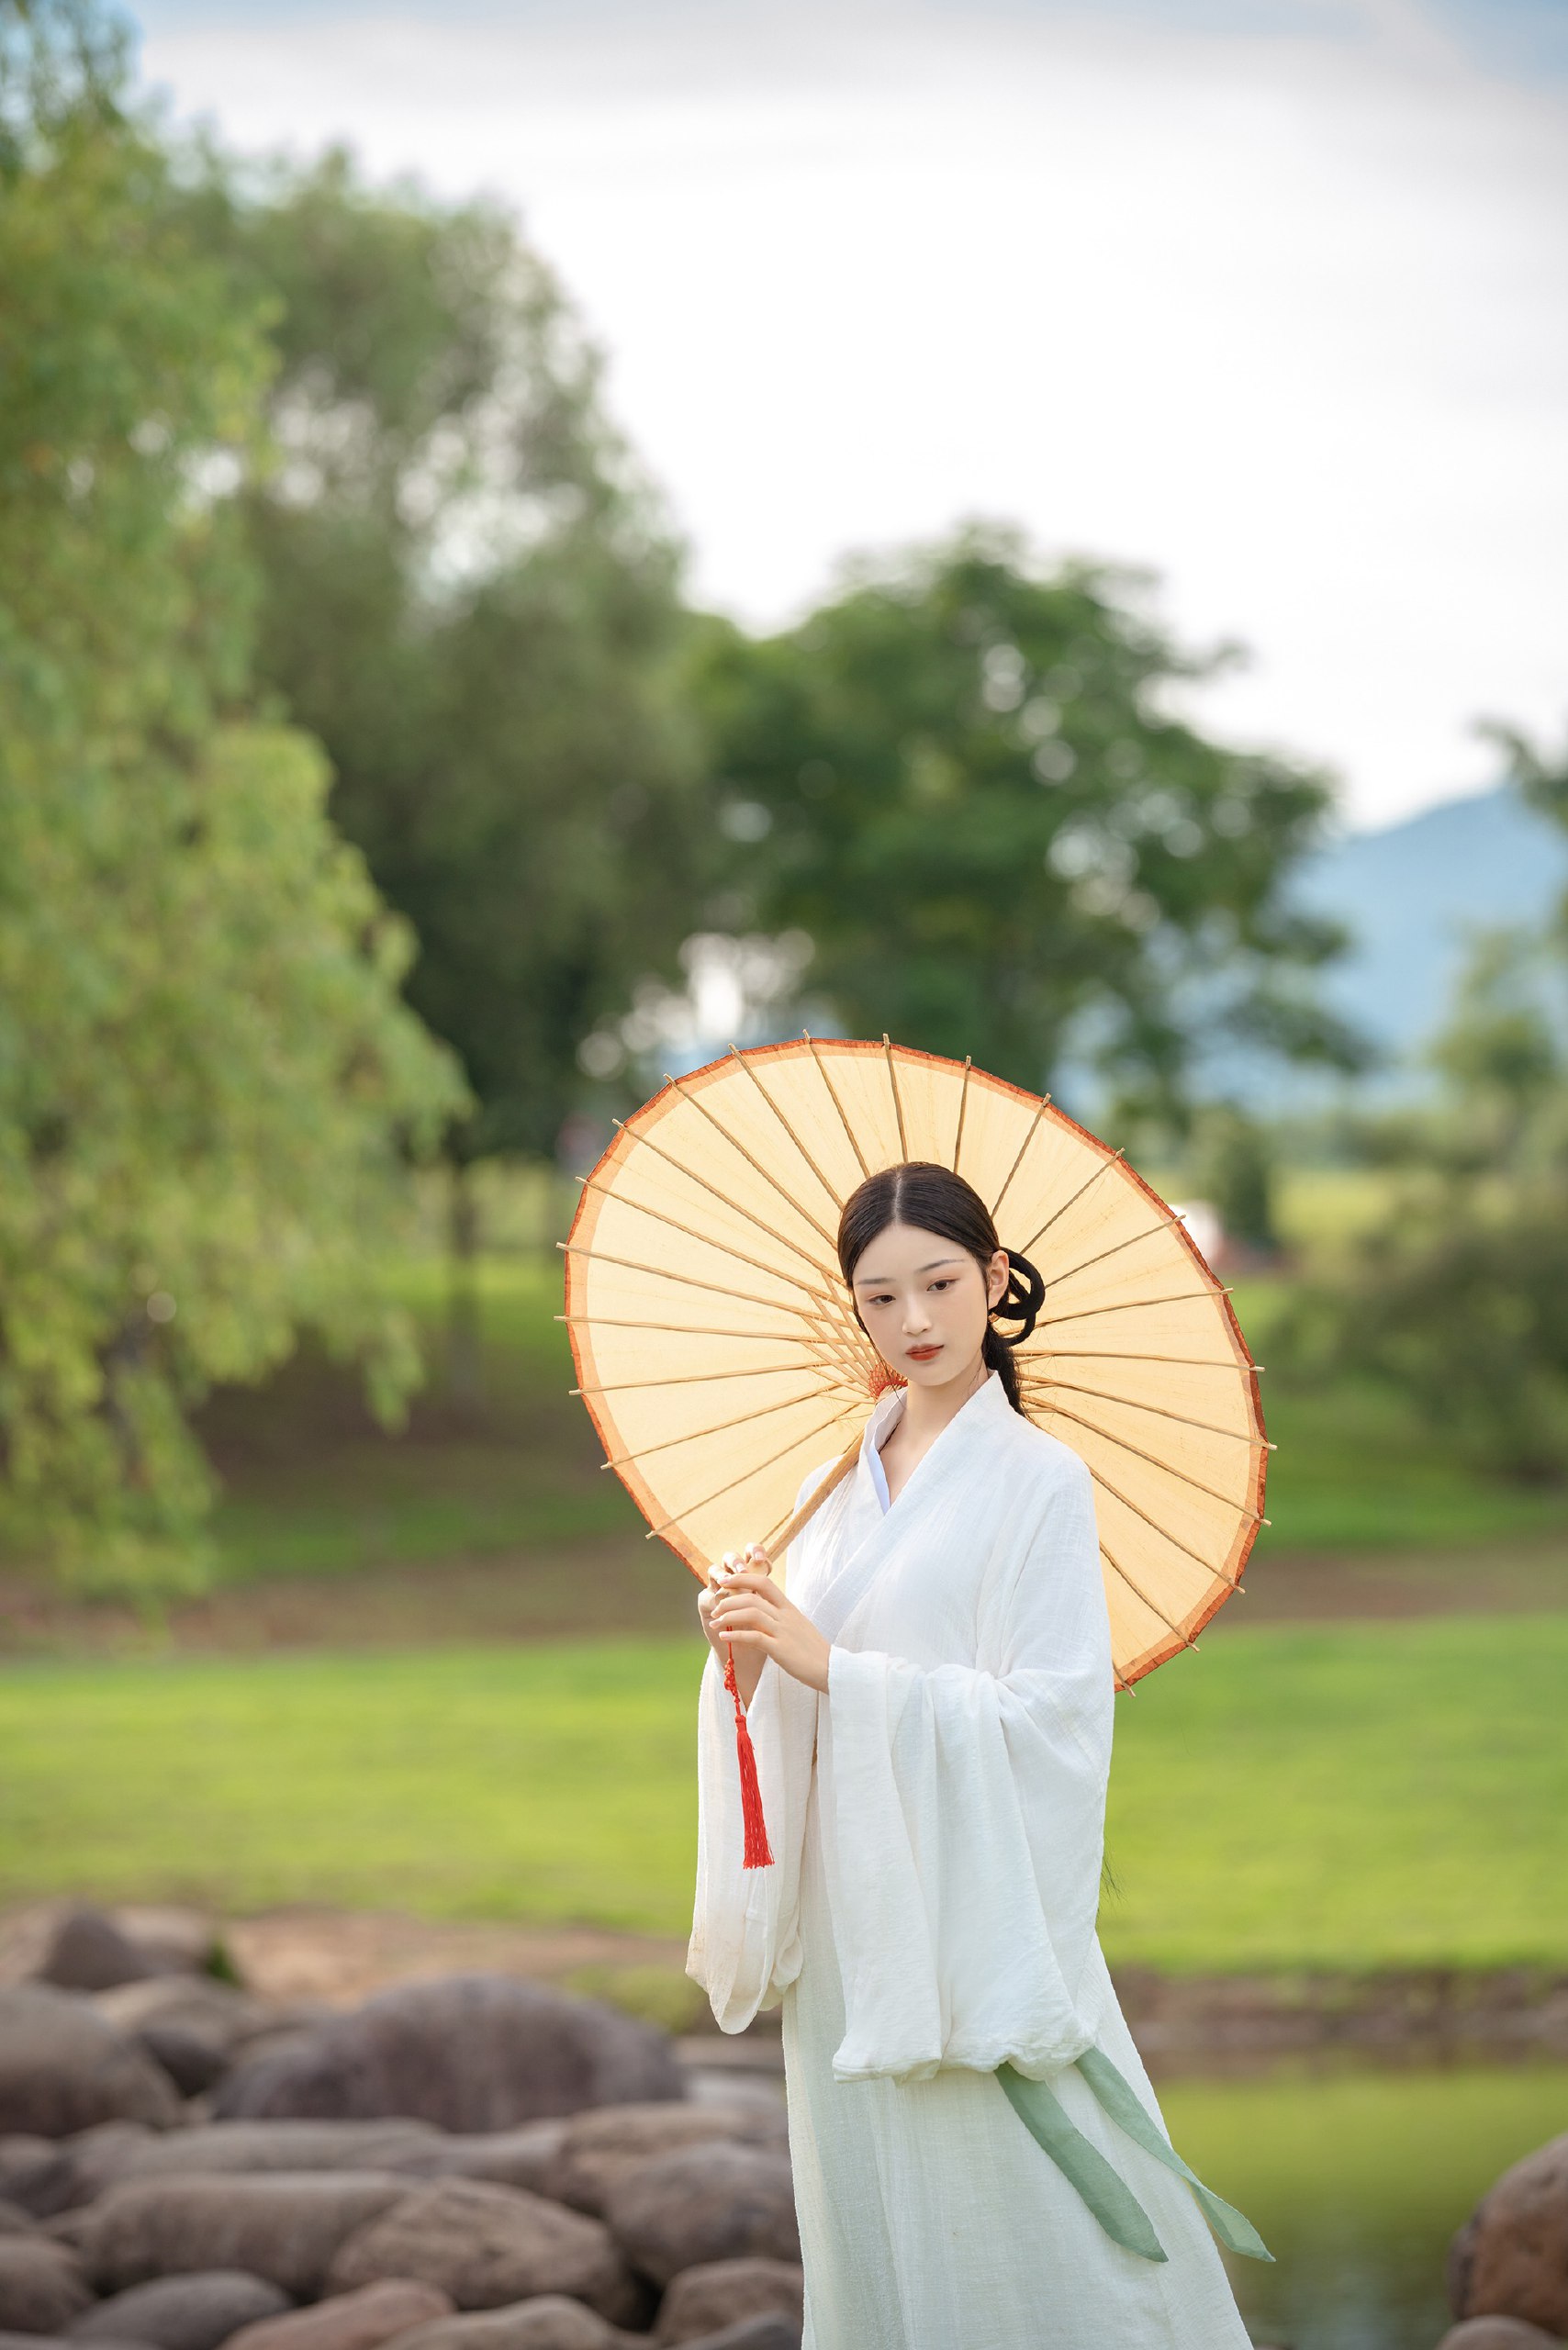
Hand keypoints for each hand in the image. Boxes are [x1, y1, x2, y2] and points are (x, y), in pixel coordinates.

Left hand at [700, 1544, 832, 1703]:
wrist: (831, 1668)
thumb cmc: (812, 1650)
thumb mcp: (796, 1626)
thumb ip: (779, 1616)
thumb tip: (759, 1611)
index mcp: (789, 1607)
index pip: (763, 1582)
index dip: (742, 1578)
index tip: (725, 1581)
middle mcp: (785, 1615)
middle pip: (752, 1597)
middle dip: (728, 1601)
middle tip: (715, 1609)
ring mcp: (783, 1632)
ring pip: (751, 1613)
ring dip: (727, 1617)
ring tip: (713, 1624)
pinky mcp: (781, 1650)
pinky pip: (754, 1638)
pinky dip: (736, 1636)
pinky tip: (723, 1638)